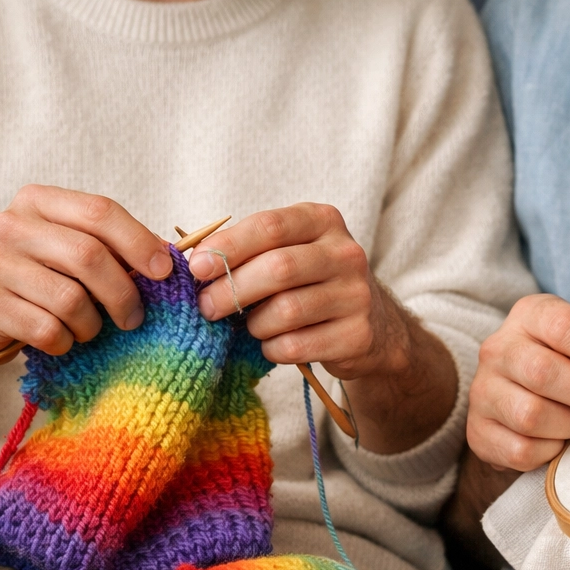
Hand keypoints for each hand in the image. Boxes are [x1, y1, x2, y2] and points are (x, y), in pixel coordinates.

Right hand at [0, 185, 171, 364]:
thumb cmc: (39, 279)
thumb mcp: (70, 251)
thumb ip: (113, 248)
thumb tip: (169, 259)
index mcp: (39, 202)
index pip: (100, 212)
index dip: (140, 243)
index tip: (165, 271)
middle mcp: (12, 225)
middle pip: (90, 257)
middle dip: (123, 294)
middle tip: (133, 318)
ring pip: (72, 300)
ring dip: (92, 325)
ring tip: (87, 328)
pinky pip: (49, 331)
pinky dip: (66, 342)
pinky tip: (61, 338)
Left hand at [189, 203, 408, 381]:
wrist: (374, 326)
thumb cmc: (313, 284)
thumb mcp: (291, 252)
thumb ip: (249, 251)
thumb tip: (195, 265)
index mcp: (323, 221)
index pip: (269, 227)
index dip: (228, 247)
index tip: (197, 269)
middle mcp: (346, 254)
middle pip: (278, 269)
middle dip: (232, 290)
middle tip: (207, 307)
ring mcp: (356, 295)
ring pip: (286, 311)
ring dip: (254, 324)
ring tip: (249, 327)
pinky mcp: (357, 335)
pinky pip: (297, 345)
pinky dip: (272, 348)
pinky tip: (272, 345)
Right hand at [467, 294, 569, 470]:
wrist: (526, 398)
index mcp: (531, 315)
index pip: (564, 325)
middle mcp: (498, 348)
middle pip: (543, 372)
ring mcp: (483, 391)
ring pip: (530, 415)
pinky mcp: (478, 431)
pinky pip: (520, 450)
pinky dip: (549, 452)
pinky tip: (558, 441)